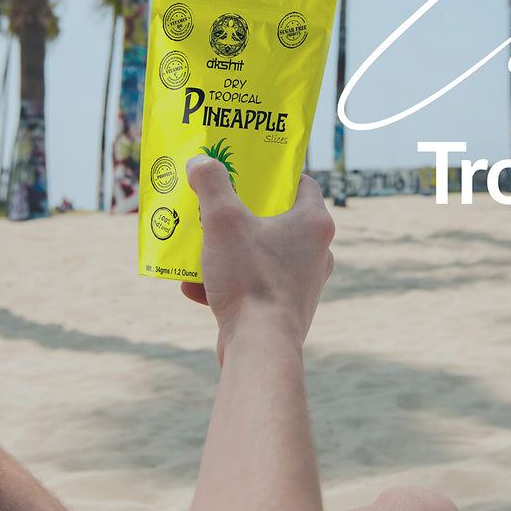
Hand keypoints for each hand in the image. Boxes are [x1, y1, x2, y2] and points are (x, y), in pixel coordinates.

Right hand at [180, 156, 334, 364]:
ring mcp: (303, 283)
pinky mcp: (285, 309)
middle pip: (276, 219)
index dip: (274, 173)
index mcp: (314, 223)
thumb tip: (200, 161)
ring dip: (226, 252)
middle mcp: (317, 252)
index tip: (247, 169)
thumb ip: (210, 184)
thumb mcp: (222, 221)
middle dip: (239, 215)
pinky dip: (226, 284)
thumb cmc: (250, 280)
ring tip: (196, 249)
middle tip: (214, 206)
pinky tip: (193, 288)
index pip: (301, 183)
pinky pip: (252, 286)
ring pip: (259, 255)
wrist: (260, 349)